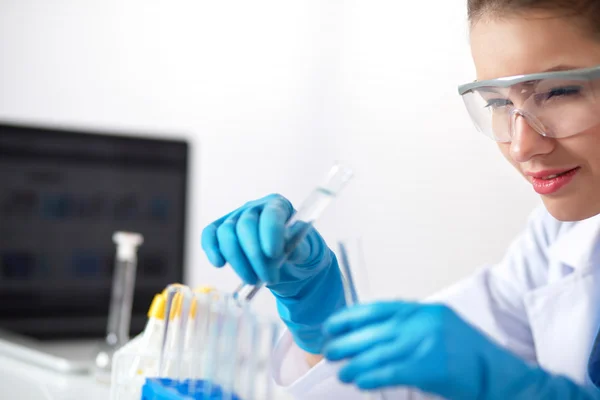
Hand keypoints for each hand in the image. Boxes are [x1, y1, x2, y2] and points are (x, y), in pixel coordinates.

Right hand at [201, 193, 345, 352]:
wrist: (287, 260)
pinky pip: (210, 234)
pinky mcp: (222, 231)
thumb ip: (299, 248)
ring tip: (252, 279)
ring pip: (227, 232)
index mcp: (279, 206)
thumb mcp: (305, 251)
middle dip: (255, 255)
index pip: (271, 214)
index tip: (275, 255)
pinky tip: (220, 264)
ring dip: (237, 260)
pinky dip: (212, 249)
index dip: (271, 233)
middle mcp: (255, 208)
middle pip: (246, 225)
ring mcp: (236, 217)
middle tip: (269, 278)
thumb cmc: (297, 251)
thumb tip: (289, 250)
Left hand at [322, 301, 599, 399]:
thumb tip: (373, 335)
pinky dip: (370, 376)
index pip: (378, 308)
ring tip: (341, 370)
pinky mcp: (429, 367)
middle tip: (329, 349)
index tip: (332, 324)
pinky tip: (359, 380)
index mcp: (424, 310)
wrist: (501, 375)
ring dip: (354, 362)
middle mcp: (423, 323)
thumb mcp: (439, 327)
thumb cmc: (469, 354)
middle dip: (346, 340)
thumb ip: (410, 326)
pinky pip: (389, 371)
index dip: (351, 316)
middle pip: (373, 330)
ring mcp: (426, 344)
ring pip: (377, 351)